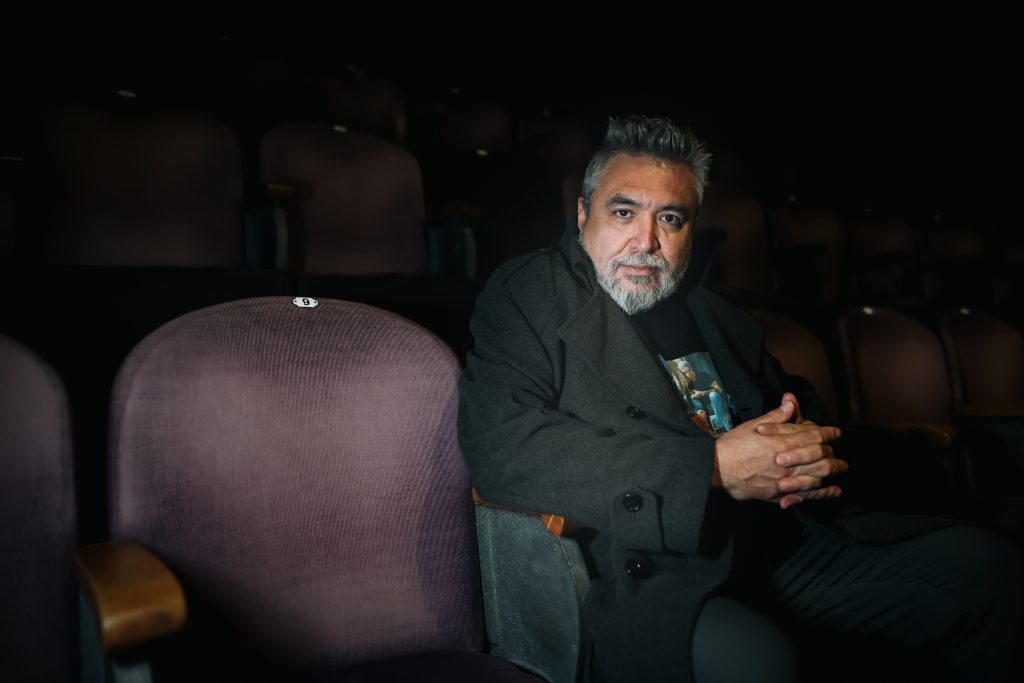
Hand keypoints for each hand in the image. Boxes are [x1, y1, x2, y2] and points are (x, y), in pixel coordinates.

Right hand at [712, 395, 846, 508]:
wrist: (717, 469)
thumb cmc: (734, 445)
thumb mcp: (754, 425)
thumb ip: (776, 417)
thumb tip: (791, 402)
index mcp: (784, 442)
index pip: (814, 436)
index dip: (828, 433)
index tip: (836, 433)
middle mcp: (788, 462)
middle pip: (821, 459)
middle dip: (834, 457)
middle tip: (841, 456)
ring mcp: (784, 480)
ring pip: (817, 479)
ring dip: (832, 475)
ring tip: (840, 471)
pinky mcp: (778, 494)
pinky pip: (804, 496)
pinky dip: (820, 494)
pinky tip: (830, 492)